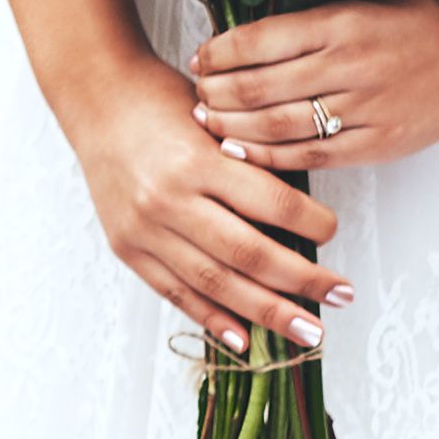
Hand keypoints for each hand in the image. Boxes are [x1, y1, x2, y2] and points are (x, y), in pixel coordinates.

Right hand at [62, 66, 347, 356]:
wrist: (96, 98)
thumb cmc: (160, 100)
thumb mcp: (214, 119)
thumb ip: (251, 164)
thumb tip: (302, 216)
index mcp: (198, 161)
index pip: (272, 204)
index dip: (314, 224)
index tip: (334, 233)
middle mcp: (170, 200)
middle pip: (250, 254)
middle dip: (303, 282)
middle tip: (341, 295)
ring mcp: (145, 230)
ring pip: (216, 283)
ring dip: (268, 312)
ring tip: (308, 331)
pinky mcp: (128, 249)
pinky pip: (175, 293)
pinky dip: (212, 319)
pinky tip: (244, 340)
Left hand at [190, 0, 438, 173]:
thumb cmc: (405, 19)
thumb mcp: (351, 3)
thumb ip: (301, 25)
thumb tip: (236, 44)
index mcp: (337, 23)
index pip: (256, 41)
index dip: (217, 54)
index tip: (198, 60)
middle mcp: (346, 66)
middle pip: (257, 88)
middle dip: (215, 95)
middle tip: (195, 97)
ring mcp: (362, 108)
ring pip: (277, 126)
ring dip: (231, 128)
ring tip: (207, 123)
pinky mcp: (376, 142)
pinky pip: (310, 155)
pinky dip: (269, 156)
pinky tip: (240, 152)